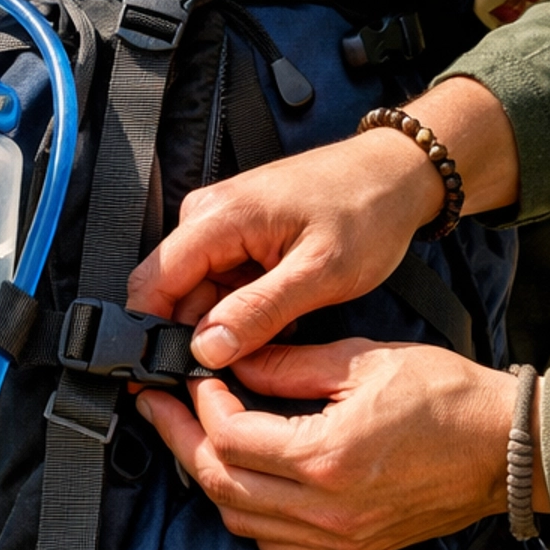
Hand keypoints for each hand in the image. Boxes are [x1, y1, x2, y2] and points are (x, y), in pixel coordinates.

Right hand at [125, 77, 519, 367]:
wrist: (399, 173)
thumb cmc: (369, 210)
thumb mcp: (321, 273)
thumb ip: (259, 311)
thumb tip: (206, 348)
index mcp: (217, 218)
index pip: (152, 283)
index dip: (150, 334)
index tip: (164, 376)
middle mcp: (207, 216)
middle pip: (172, 293)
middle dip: (199, 334)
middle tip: (248, 360)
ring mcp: (221, 224)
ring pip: (199, 293)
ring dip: (230, 322)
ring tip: (281, 324)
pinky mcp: (237, 234)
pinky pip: (222, 283)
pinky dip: (246, 306)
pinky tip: (283, 309)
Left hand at [134, 340, 542, 549]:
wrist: (508, 449)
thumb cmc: (449, 399)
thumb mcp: (364, 360)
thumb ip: (289, 364)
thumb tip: (234, 362)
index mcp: (326, 458)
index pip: (229, 436)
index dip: (201, 402)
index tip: (194, 375)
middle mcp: (324, 509)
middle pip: (219, 483)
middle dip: (179, 440)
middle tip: (157, 405)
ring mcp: (336, 537)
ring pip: (238, 519)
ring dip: (207, 477)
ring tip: (189, 436)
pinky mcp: (348, 548)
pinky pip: (272, 542)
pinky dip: (243, 511)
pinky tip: (238, 476)